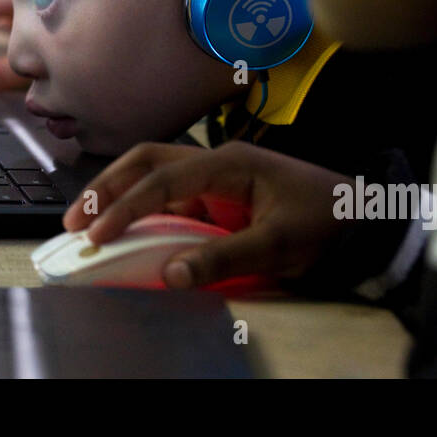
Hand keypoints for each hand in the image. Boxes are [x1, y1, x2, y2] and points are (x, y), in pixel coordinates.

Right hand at [63, 141, 350, 288]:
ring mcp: (215, 176)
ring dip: (118, 193)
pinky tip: (123, 231)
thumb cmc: (326, 223)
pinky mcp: (216, 194)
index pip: (163, 179)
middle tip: (73, 222)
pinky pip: (168, 195)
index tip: (96, 236)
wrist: (362, 217)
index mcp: (229, 164)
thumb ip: (224, 259)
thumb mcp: (280, 245)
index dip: (125, 206)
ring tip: (86, 225)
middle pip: (146, 161)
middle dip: (106, 187)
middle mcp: (215, 161)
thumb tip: (168, 275)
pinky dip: (139, 209)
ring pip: (152, 172)